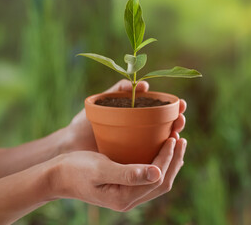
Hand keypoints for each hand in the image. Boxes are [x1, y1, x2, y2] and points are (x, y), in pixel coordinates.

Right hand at [49, 137, 185, 211]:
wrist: (58, 176)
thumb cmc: (75, 169)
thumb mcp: (100, 169)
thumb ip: (128, 173)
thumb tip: (158, 173)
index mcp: (124, 197)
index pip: (157, 178)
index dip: (168, 158)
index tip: (173, 138)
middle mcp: (129, 199)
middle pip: (162, 182)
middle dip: (174, 160)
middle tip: (180, 138)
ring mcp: (128, 194)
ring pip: (158, 180)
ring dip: (170, 162)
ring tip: (176, 142)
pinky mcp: (125, 186)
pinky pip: (149, 177)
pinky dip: (160, 164)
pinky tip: (162, 152)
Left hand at [63, 79, 186, 152]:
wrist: (68, 146)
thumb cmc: (82, 124)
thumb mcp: (101, 104)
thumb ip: (118, 91)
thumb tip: (144, 85)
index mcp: (135, 119)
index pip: (161, 113)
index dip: (174, 109)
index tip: (181, 104)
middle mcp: (139, 134)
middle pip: (166, 129)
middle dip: (177, 123)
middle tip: (181, 119)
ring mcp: (136, 151)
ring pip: (161, 146)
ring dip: (173, 141)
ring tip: (177, 134)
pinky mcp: (130, 165)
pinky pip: (149, 162)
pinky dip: (160, 159)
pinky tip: (167, 156)